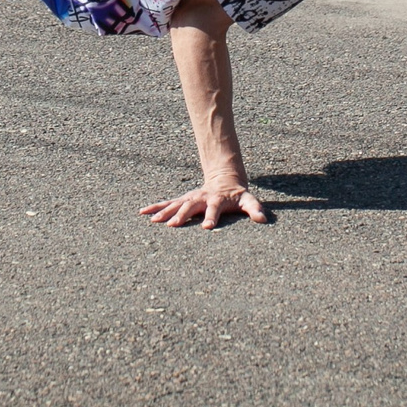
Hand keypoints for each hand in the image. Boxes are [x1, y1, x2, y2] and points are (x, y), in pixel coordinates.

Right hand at [140, 182, 269, 229]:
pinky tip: (143, 213)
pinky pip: (167, 203)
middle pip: (190, 206)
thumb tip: (263, 220)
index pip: (215, 208)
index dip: (212, 217)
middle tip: (173, 225)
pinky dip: (155, 207)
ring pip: (176, 205)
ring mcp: (190, 198)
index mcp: (217, 199)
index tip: (207, 227)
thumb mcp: (248, 200)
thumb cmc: (237, 195)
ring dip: (165, 212)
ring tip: (153, 221)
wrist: (224, 179)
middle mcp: (201, 198)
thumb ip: (255, 208)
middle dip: (182, 215)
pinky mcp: (183, 200)